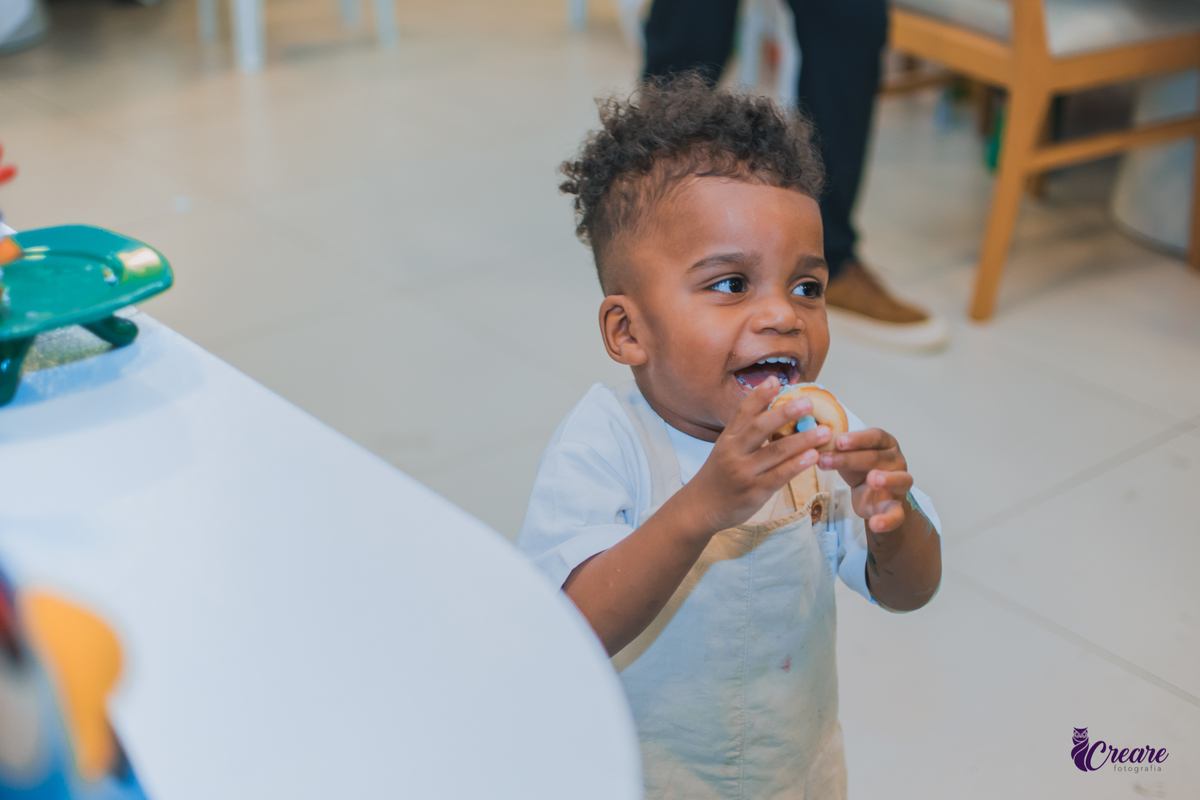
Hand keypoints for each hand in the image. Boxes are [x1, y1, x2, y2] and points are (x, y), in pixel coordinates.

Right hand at [680, 376, 831, 534]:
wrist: (700, 508)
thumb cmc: (719, 477)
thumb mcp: (725, 450)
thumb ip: (746, 435)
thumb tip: (775, 413)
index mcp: (727, 439)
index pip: (743, 412)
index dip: (759, 395)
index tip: (775, 380)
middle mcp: (733, 453)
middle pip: (760, 428)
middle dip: (785, 413)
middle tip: (808, 402)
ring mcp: (744, 473)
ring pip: (775, 452)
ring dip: (801, 440)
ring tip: (824, 431)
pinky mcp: (754, 492)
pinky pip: (779, 476)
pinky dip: (797, 465)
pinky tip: (813, 457)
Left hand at [818, 429, 912, 532]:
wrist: (874, 497)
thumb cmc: (860, 470)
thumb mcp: (847, 457)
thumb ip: (836, 450)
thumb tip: (813, 442)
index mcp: (885, 444)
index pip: (874, 436)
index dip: (857, 438)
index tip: (838, 441)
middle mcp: (896, 461)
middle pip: (878, 457)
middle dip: (851, 458)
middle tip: (828, 460)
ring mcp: (900, 484)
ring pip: (900, 480)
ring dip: (887, 479)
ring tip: (872, 479)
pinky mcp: (897, 507)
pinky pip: (897, 514)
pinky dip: (888, 520)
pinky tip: (876, 524)